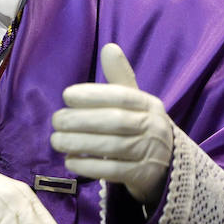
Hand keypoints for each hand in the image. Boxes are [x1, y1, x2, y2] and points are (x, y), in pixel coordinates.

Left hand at [50, 43, 174, 207]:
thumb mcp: (135, 102)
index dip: (93, 94)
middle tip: (56, 121)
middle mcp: (154, 127)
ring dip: (79, 143)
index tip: (67, 95)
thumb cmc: (141, 127)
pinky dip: (88, 166)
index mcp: (150, 104)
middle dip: (80, 120)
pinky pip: (113, 170)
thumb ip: (119, 77)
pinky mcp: (143, 176)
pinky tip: (70, 161)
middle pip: (115, 121)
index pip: (122, 96)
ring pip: (112, 146)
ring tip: (56, 141)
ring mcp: (151, 153)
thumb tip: (109, 47)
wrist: (167, 167)